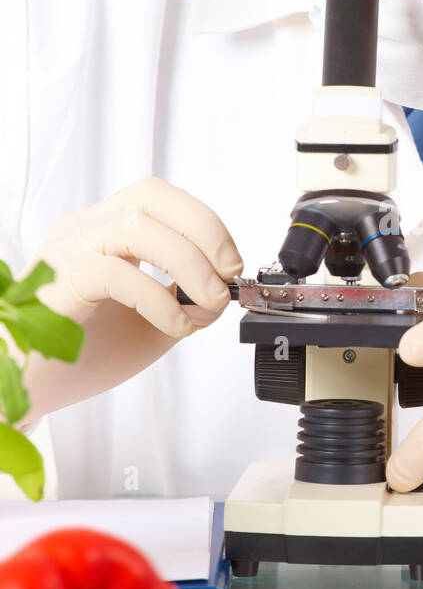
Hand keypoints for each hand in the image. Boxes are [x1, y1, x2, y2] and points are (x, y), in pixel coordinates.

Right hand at [14, 178, 242, 422]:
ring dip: (188, 265)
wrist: (24, 391)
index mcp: (106, 231)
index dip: (205, 222)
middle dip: (203, 230)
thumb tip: (223, 292)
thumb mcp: (151, 324)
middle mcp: (85, 231)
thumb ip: (186, 302)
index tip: (232, 264)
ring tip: (207, 304)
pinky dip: (157, 300)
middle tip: (228, 276)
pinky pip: (115, 275)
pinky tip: (173, 325)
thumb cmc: (79, 354)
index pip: (160, 197)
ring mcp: (68, 254)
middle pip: (150, 197)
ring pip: (136, 228)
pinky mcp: (58, 287)